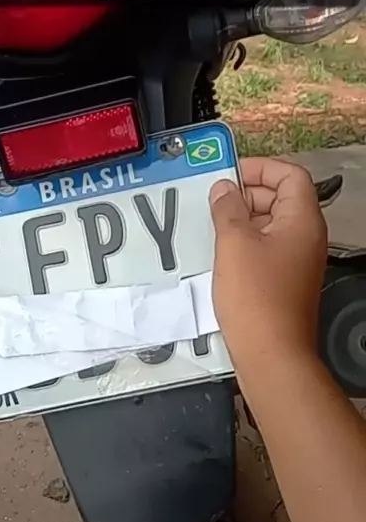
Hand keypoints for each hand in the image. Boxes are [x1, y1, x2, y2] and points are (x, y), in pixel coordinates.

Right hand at [209, 157, 327, 375]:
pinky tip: (221, 253)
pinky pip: (267, 248)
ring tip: (213, 226)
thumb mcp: (234, 243)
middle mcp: (306, 237)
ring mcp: (298, 260)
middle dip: (247, 194)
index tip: (230, 175)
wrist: (271, 353)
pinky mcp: (286, 280)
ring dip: (243, 219)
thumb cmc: (256, 297)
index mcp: (302, 220)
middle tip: (215, 201)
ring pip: (271, 224)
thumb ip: (227, 208)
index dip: (261, 169)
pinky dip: (245, 242)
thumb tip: (224, 188)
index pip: (291, 175)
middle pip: (281, 197)